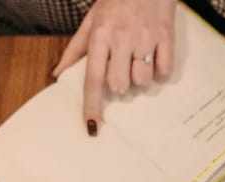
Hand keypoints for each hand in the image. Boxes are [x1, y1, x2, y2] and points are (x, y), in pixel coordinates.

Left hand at [54, 0, 177, 133]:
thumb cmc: (116, 2)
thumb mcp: (91, 21)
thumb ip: (75, 49)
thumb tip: (58, 74)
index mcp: (100, 35)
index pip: (92, 78)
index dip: (91, 105)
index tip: (92, 125)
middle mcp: (121, 38)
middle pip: (119, 84)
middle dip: (120, 86)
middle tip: (122, 71)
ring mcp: (145, 38)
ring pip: (142, 81)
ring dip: (140, 79)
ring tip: (139, 61)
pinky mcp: (166, 37)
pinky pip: (165, 71)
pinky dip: (160, 71)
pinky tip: (154, 56)